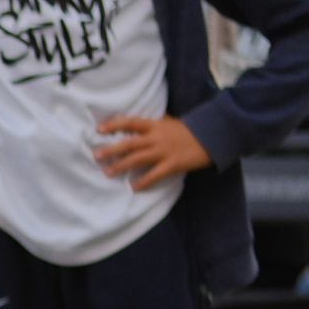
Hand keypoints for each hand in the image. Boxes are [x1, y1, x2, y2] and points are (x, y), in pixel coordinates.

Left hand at [95, 114, 212, 189]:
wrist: (212, 136)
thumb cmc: (188, 129)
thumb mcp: (169, 122)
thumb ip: (153, 124)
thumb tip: (135, 125)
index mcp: (155, 125)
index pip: (130, 122)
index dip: (114, 124)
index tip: (99, 130)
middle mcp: (156, 137)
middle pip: (130, 143)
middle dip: (112, 149)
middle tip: (96, 155)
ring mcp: (164, 151)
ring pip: (138, 158)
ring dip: (121, 165)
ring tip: (108, 172)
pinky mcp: (173, 164)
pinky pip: (155, 174)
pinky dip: (144, 181)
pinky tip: (133, 187)